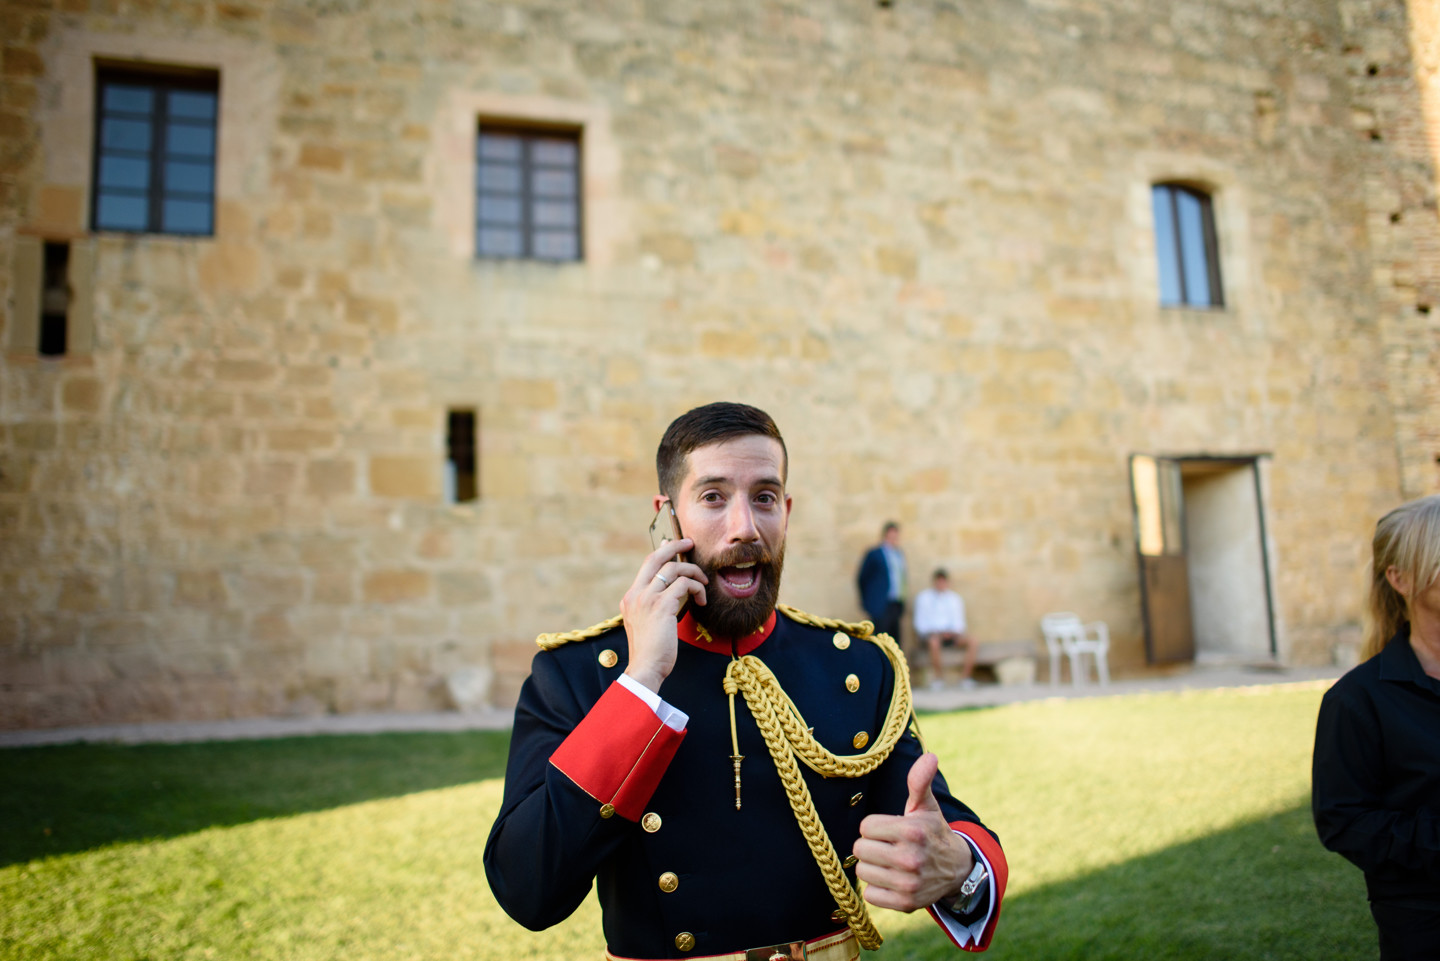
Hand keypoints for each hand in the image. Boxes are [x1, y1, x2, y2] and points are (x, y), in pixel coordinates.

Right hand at [618, 538, 707, 692]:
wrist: (645, 668)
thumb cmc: (651, 651)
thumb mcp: (646, 623)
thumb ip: (653, 605)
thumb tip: (671, 590)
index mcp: (630, 598)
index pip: (647, 565)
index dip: (662, 552)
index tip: (673, 545)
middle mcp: (636, 595)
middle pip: (655, 557)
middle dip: (674, 545)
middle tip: (689, 542)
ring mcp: (647, 599)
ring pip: (674, 568)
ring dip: (693, 572)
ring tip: (703, 583)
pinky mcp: (662, 606)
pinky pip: (684, 584)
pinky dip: (697, 587)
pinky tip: (702, 599)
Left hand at [852, 753, 972, 910]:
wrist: (956, 869)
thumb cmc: (932, 832)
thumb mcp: (925, 806)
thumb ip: (919, 781)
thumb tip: (930, 756)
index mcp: (912, 830)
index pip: (865, 826)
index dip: (874, 827)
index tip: (889, 830)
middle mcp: (910, 858)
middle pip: (860, 849)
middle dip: (871, 846)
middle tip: (887, 846)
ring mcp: (908, 883)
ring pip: (862, 872)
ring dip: (872, 867)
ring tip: (890, 863)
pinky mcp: (906, 903)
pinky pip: (870, 894)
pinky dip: (877, 888)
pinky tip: (892, 880)